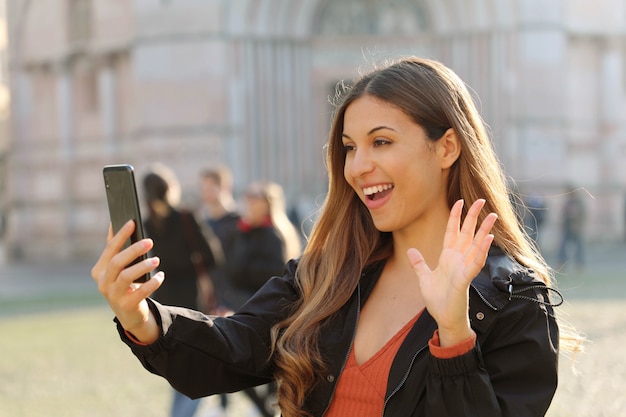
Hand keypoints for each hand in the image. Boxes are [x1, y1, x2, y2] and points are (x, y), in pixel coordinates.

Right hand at [91, 220, 163, 342]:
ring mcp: (112, 295)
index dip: (120, 235)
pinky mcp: (126, 305)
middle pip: (117, 262)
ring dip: (143, 266)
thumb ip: (115, 249)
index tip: (132, 222)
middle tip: (150, 241)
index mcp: (99, 270)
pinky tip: (160, 276)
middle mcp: (102, 282)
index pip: (110, 249)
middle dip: (134, 250)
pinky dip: (152, 283)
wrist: (129, 314)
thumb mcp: (117, 268)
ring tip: (156, 260)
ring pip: (126, 276)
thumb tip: (114, 223)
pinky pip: (141, 292)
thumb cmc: (124, 284)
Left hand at [407, 199, 496, 346]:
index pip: (452, 232)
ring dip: (484, 231)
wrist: (444, 318)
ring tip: (492, 215)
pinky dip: (481, 251)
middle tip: (481, 200)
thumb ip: (419, 263)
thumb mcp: (424, 278)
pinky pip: (475, 263)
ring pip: (476, 245)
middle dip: (473, 217)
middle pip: (467, 234)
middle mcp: (458, 260)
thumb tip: (411, 250)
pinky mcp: (465, 279)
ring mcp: (464, 268)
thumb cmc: (438, 299)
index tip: (458, 201)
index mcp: (448, 257)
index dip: (455, 217)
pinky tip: (488, 239)